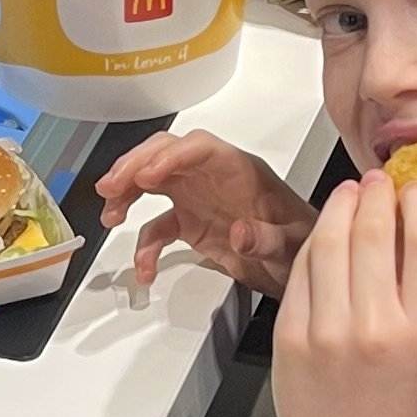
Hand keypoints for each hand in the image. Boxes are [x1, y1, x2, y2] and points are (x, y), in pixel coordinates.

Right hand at [97, 132, 314, 298]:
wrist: (306, 268)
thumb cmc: (306, 244)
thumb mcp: (294, 244)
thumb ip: (268, 238)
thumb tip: (240, 232)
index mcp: (241, 171)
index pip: (199, 148)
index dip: (171, 157)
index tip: (148, 175)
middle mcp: (215, 179)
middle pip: (167, 156)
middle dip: (135, 166)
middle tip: (112, 187)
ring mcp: (200, 200)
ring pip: (153, 183)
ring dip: (127, 194)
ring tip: (110, 214)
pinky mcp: (192, 225)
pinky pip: (158, 228)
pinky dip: (144, 246)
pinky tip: (144, 268)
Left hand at [272, 173, 416, 416]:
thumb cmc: (396, 407)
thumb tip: (407, 223)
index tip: (415, 190)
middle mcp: (376, 326)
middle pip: (375, 232)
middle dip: (376, 195)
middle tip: (378, 181)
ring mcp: (327, 330)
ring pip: (331, 242)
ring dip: (340, 207)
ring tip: (350, 194)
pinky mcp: (289, 335)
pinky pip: (300, 271)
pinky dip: (312, 243)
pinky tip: (323, 231)